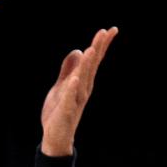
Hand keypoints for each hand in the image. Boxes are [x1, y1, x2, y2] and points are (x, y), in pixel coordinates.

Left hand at [40, 26, 117, 153]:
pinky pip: (70, 98)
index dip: (101, 45)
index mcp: (83, 82)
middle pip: (91, 66)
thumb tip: (78, 50)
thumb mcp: (62, 85)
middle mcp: (83, 89)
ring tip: (91, 49)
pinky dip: (72, 88)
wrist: (55, 137)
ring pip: (82, 79)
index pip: (94, 61)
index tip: (110, 30)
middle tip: (105, 32)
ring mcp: (75, 100)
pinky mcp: (65, 111)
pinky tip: (75, 79)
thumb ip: (69, 69)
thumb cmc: (59, 111)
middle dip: (98, 49)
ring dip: (87, 65)